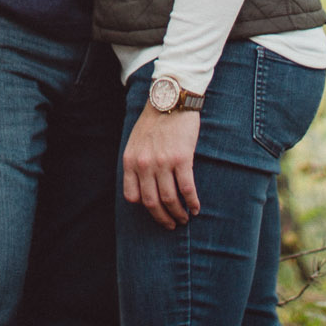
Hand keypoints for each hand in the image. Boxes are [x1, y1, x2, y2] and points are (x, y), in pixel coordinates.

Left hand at [122, 105, 201, 228]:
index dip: (145, 209)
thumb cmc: (154, 121)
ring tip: (184, 218)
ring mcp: (162, 162)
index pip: (132, 196)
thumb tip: (143, 187)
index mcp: (130, 161)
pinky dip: (192, 203)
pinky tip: (195, 208)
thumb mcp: (135, 141)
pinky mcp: (182, 159)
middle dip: (162, 218)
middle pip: (152, 202)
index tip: (155, 212)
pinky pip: (186, 189)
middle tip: (171, 225)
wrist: (171, 100)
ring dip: (178, 214)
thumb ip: (136, 163)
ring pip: (170, 199)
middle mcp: (144, 164)